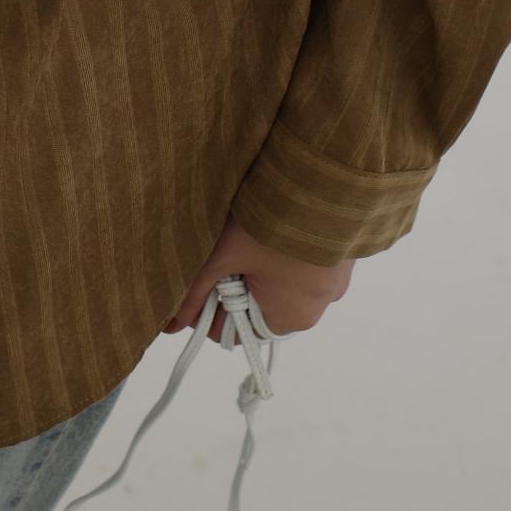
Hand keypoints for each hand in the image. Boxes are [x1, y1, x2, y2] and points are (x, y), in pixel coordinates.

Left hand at [162, 214, 353, 342]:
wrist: (327, 178)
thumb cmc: (274, 222)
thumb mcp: (223, 256)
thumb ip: (193, 293)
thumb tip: (166, 327)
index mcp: (290, 318)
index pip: (235, 332)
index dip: (211, 308)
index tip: (204, 278)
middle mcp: (318, 308)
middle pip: (260, 308)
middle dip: (238, 284)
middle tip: (227, 251)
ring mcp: (335, 281)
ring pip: (283, 285)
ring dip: (262, 267)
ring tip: (252, 234)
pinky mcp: (343, 258)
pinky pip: (307, 267)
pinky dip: (287, 254)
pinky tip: (278, 226)